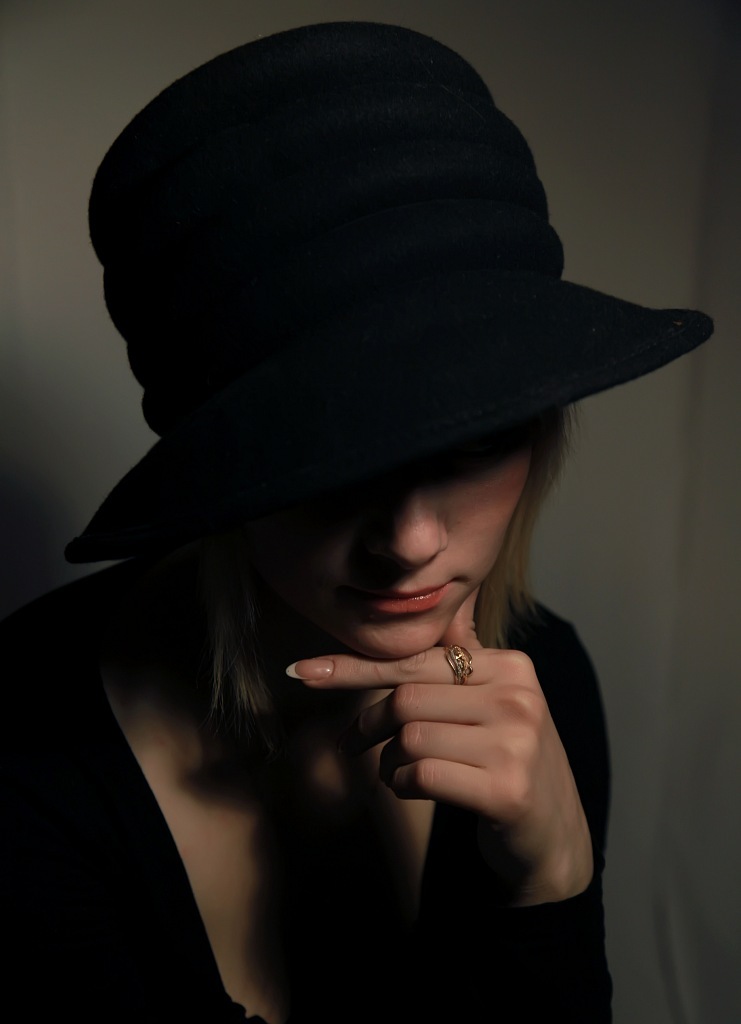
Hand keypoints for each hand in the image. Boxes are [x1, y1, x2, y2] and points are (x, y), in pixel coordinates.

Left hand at [288, 592, 593, 905]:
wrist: (552, 835)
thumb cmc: (507, 760)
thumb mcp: (494, 702)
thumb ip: (461, 659)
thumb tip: (426, 605)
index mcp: (510, 666)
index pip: (416, 660)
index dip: (353, 667)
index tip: (301, 672)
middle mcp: (518, 697)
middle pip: (406, 698)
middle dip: (367, 725)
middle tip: (352, 745)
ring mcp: (517, 743)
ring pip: (409, 738)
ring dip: (387, 762)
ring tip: (397, 773)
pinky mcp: (508, 789)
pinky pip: (422, 775)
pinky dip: (402, 785)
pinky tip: (413, 789)